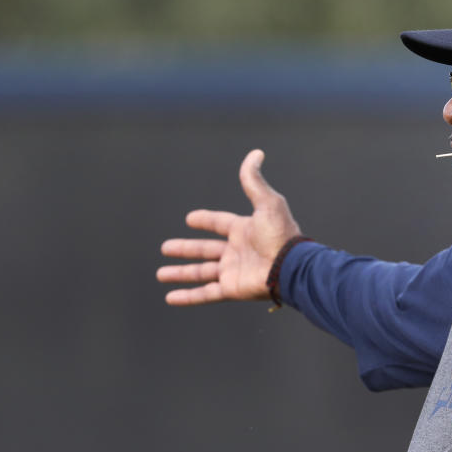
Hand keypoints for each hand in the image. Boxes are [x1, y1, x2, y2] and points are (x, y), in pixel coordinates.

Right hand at [156, 149, 301, 304]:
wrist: (291, 266)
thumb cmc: (281, 235)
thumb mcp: (267, 202)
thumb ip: (254, 181)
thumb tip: (256, 153)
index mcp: (244, 231)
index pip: (220, 223)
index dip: (205, 220)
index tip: (190, 218)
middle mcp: (237, 251)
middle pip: (205, 250)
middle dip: (185, 249)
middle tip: (165, 248)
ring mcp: (233, 271)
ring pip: (201, 272)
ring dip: (181, 273)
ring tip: (161, 274)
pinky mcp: (232, 289)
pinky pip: (205, 294)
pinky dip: (188, 296)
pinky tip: (171, 297)